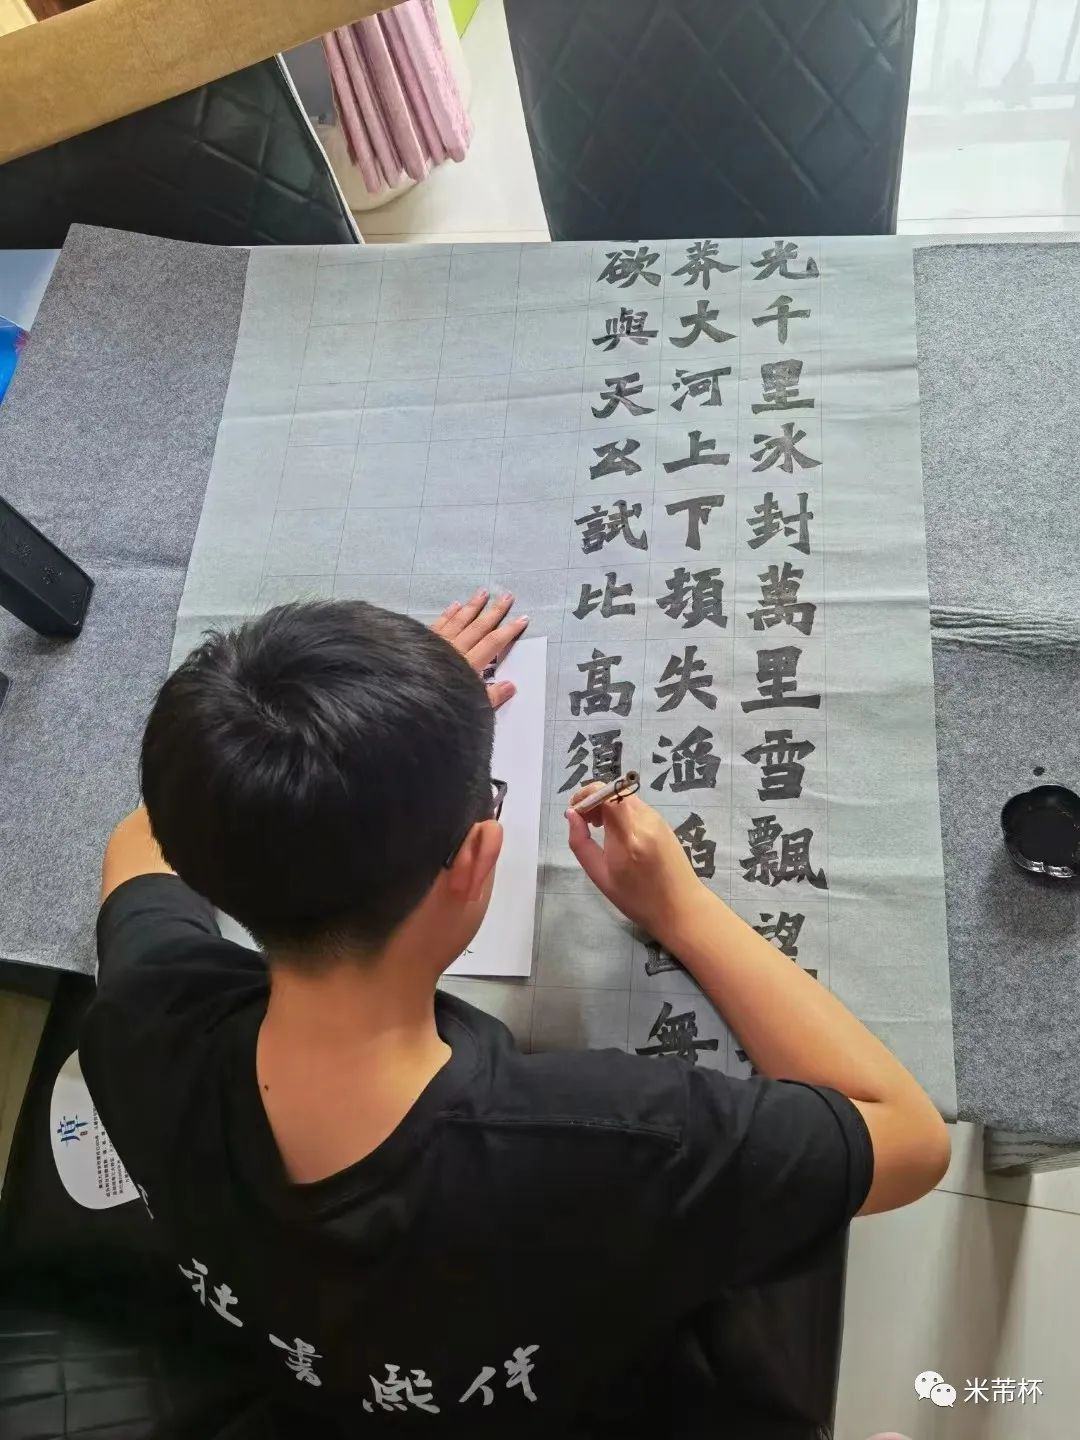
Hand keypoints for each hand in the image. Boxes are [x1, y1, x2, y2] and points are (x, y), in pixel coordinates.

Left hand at [431, 588, 528, 709]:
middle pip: (478, 627)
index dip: (509, 631)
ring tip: (483, 593)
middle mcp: (456, 649)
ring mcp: (438, 642)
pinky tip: (455, 605)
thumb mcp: (469, 706)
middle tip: (507, 596)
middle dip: (494, 612)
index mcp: (469, 665)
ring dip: (472, 606)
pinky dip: (448, 613)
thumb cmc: (439, 702)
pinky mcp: (423, 641)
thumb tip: (511, 685)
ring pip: (459, 620)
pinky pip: (439, 623)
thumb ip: (490, 697)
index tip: (522, 619)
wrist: (406, 696)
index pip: (493, 643)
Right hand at [566, 786, 705, 941]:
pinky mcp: (664, 823)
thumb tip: (571, 815)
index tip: (574, 813)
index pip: (604, 793)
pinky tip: (619, 834)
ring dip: (608, 805)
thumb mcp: (600, 875)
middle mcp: (644, 820)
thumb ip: (581, 843)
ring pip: (626, 797)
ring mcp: (657, 819)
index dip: (584, 796)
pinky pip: (637, 807)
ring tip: (600, 828)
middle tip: (586, 822)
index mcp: (626, 834)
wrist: (680, 908)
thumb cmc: (637, 899)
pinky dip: (622, 812)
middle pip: (614, 790)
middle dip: (594, 800)